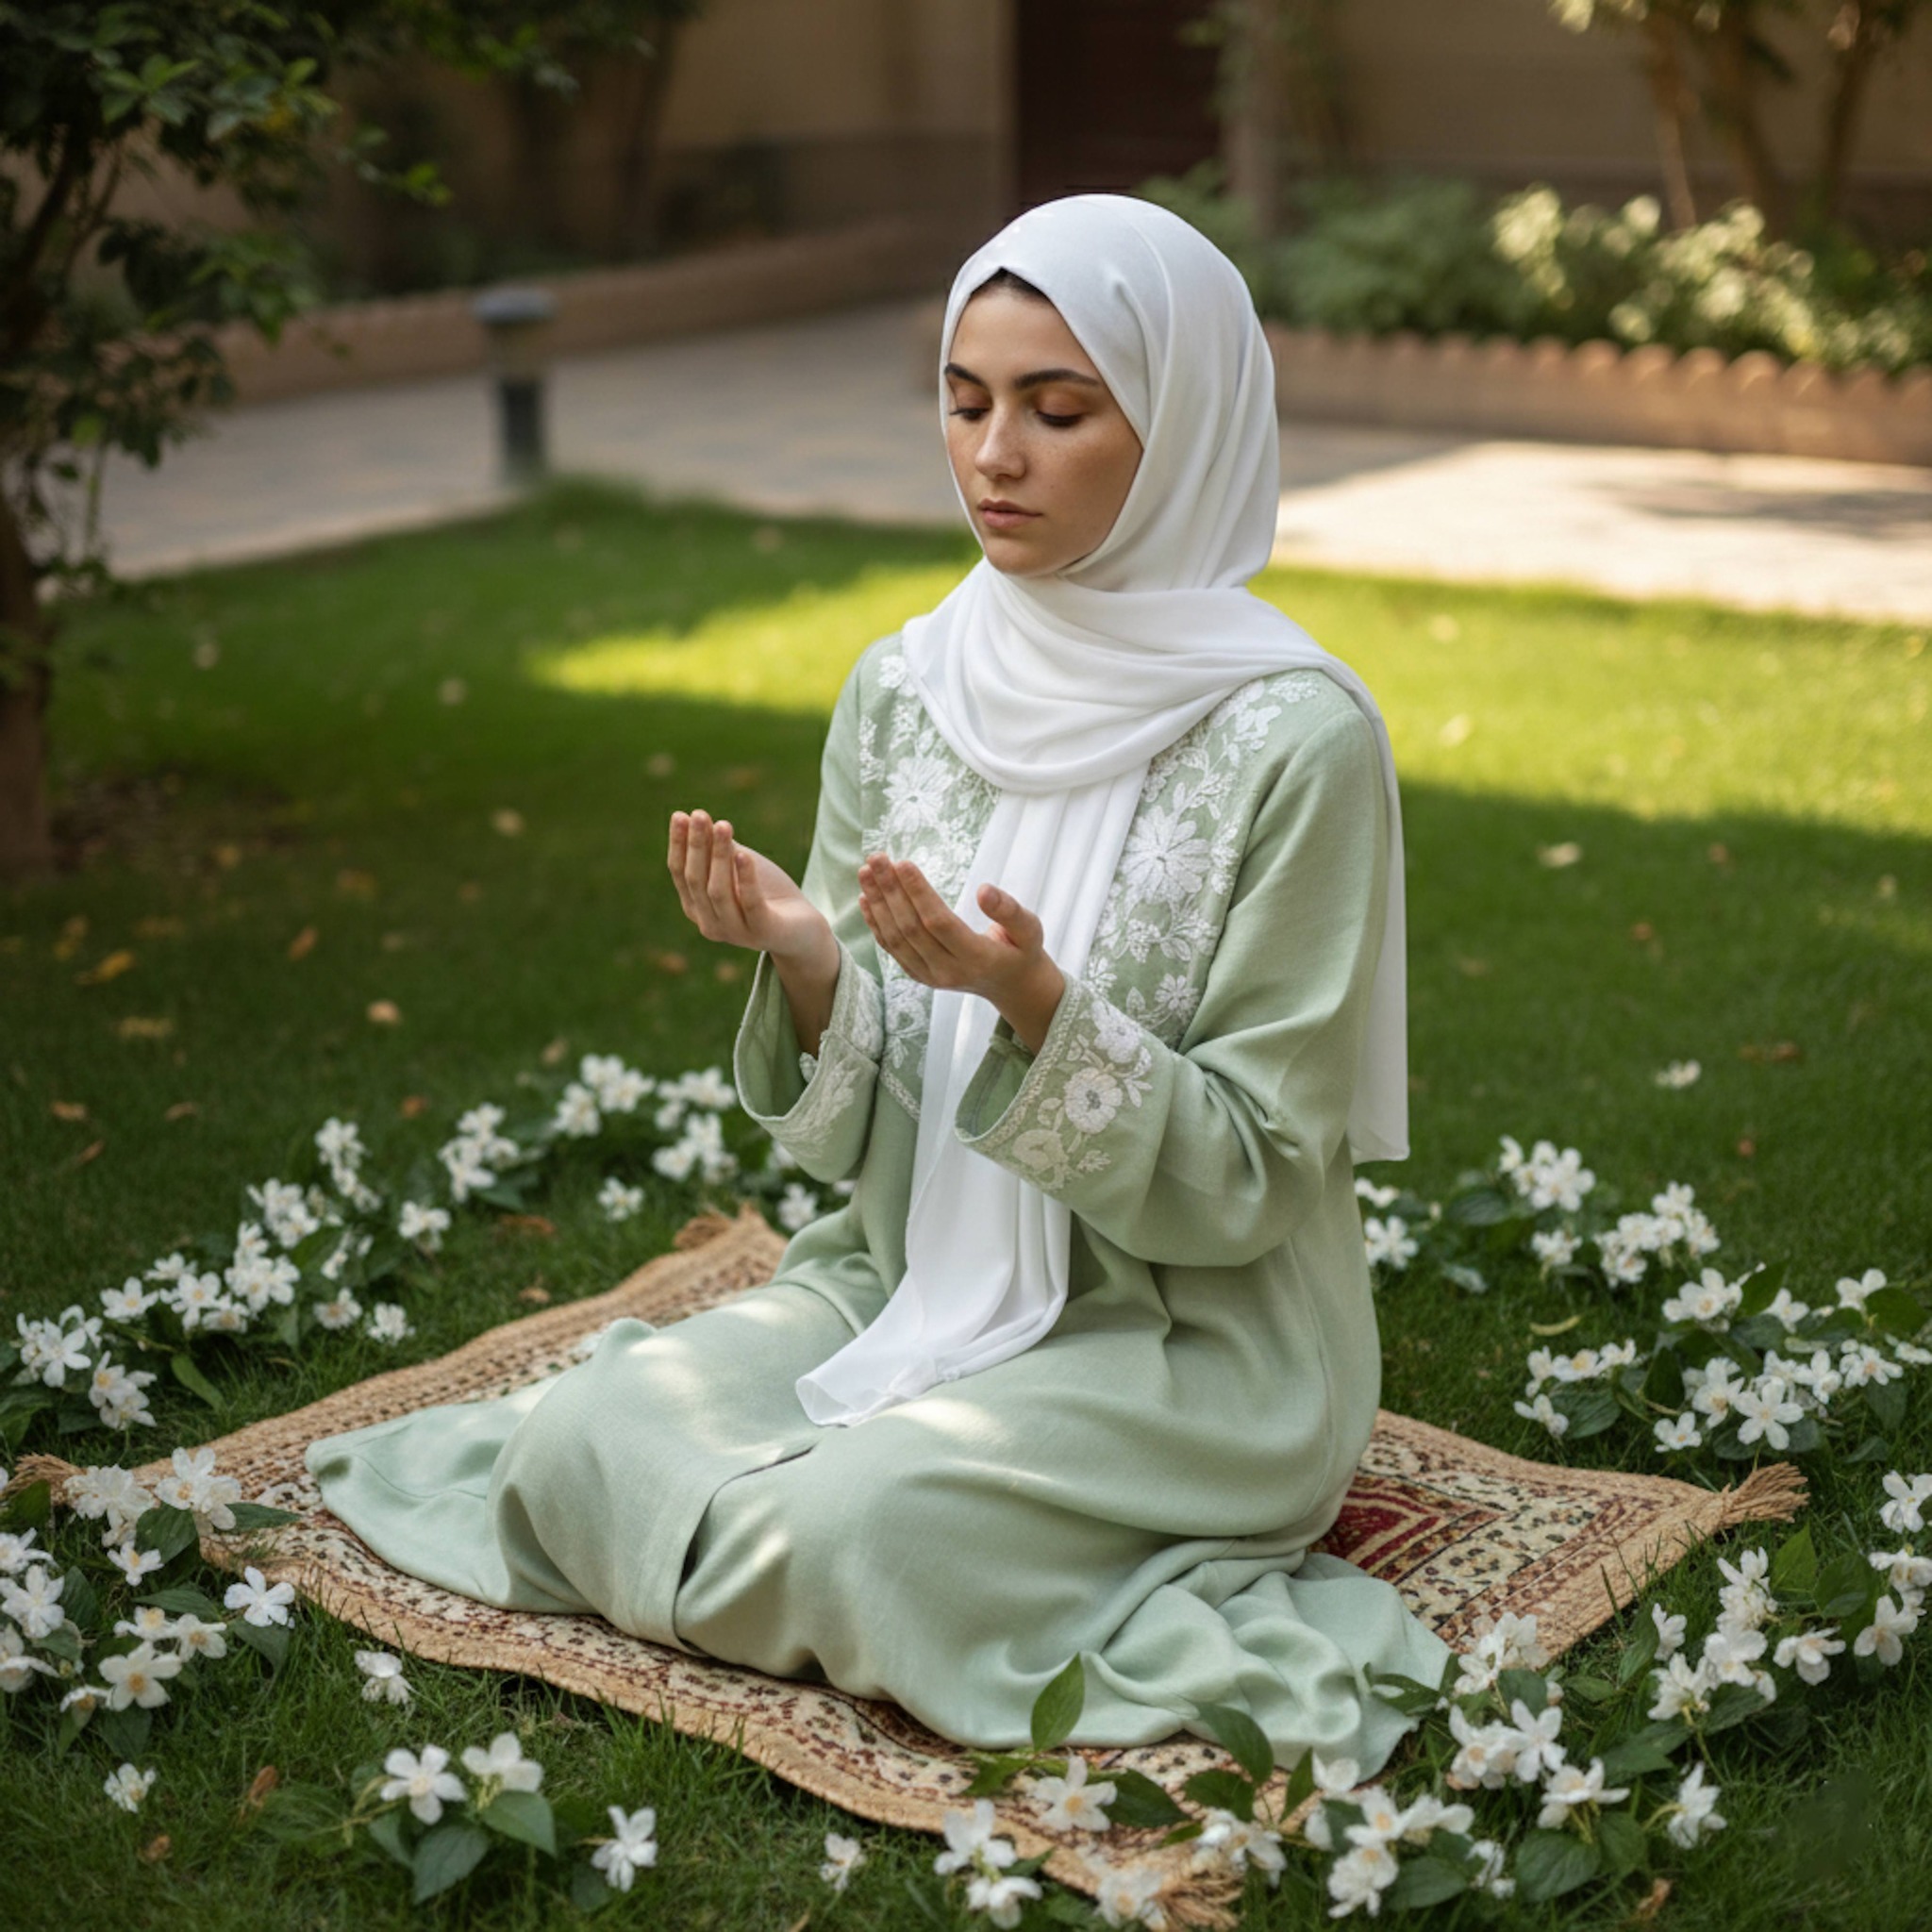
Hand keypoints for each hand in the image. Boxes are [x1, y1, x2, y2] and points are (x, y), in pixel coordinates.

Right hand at [667, 809, 831, 963]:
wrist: (803, 927)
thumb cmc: (767, 892)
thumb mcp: (741, 865)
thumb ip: (721, 849)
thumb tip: (699, 820)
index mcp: (697, 907)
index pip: (680, 873)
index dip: (679, 844)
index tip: (680, 815)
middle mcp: (709, 923)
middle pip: (696, 880)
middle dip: (697, 845)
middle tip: (699, 815)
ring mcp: (735, 932)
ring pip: (718, 891)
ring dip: (719, 856)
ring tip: (723, 825)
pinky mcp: (762, 932)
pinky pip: (750, 903)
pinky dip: (746, 878)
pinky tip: (744, 855)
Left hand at [858, 854, 1064, 1053]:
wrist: (1010, 986)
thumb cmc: (1021, 950)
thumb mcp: (1030, 930)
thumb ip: (1009, 911)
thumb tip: (984, 890)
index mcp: (977, 959)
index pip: (938, 922)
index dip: (918, 892)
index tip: (902, 862)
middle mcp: (948, 971)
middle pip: (911, 928)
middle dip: (890, 890)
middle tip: (877, 858)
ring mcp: (930, 976)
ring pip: (895, 938)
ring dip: (878, 903)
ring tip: (866, 871)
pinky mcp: (918, 975)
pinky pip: (891, 948)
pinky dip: (876, 922)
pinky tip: (866, 897)